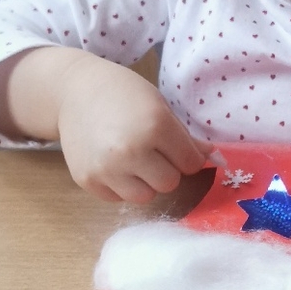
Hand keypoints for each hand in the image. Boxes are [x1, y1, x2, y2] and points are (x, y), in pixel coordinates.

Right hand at [55, 51, 215, 203]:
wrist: (74, 91)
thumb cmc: (123, 93)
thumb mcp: (159, 106)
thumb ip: (186, 138)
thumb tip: (216, 160)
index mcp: (155, 126)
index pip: (190, 163)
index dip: (186, 156)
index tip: (174, 145)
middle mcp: (131, 150)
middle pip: (169, 183)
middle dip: (166, 169)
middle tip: (151, 150)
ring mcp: (107, 168)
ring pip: (145, 196)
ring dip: (144, 181)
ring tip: (132, 158)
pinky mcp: (87, 180)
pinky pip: (117, 198)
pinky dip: (120, 185)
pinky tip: (112, 161)